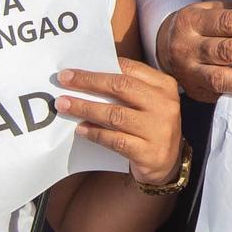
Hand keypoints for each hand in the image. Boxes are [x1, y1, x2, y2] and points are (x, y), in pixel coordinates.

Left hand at [55, 58, 185, 188]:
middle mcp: (165, 105)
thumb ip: (126, 88)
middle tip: (63, 81)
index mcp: (164, 85)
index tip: (73, 71)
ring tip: (64, 106)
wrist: (168, 162)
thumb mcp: (147, 102)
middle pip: (121, 87)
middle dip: (88, 82)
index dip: (98, 68)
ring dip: (86, 108)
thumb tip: (86, 76)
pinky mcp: (149, 152)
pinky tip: (81, 129)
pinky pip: (116, 140)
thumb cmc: (150, 125)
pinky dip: (95, 134)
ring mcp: (159, 129)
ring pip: (115, 115)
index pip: (129, 69)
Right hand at [156, 0, 231, 101]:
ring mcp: (189, 72)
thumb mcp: (208, 12)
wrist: (163, 47)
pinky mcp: (195, 91)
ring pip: (221, 78)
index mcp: (193, 20)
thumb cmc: (198, 27)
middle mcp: (188, 46)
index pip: (228, 22)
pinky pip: (220, 95)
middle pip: (226, 50)